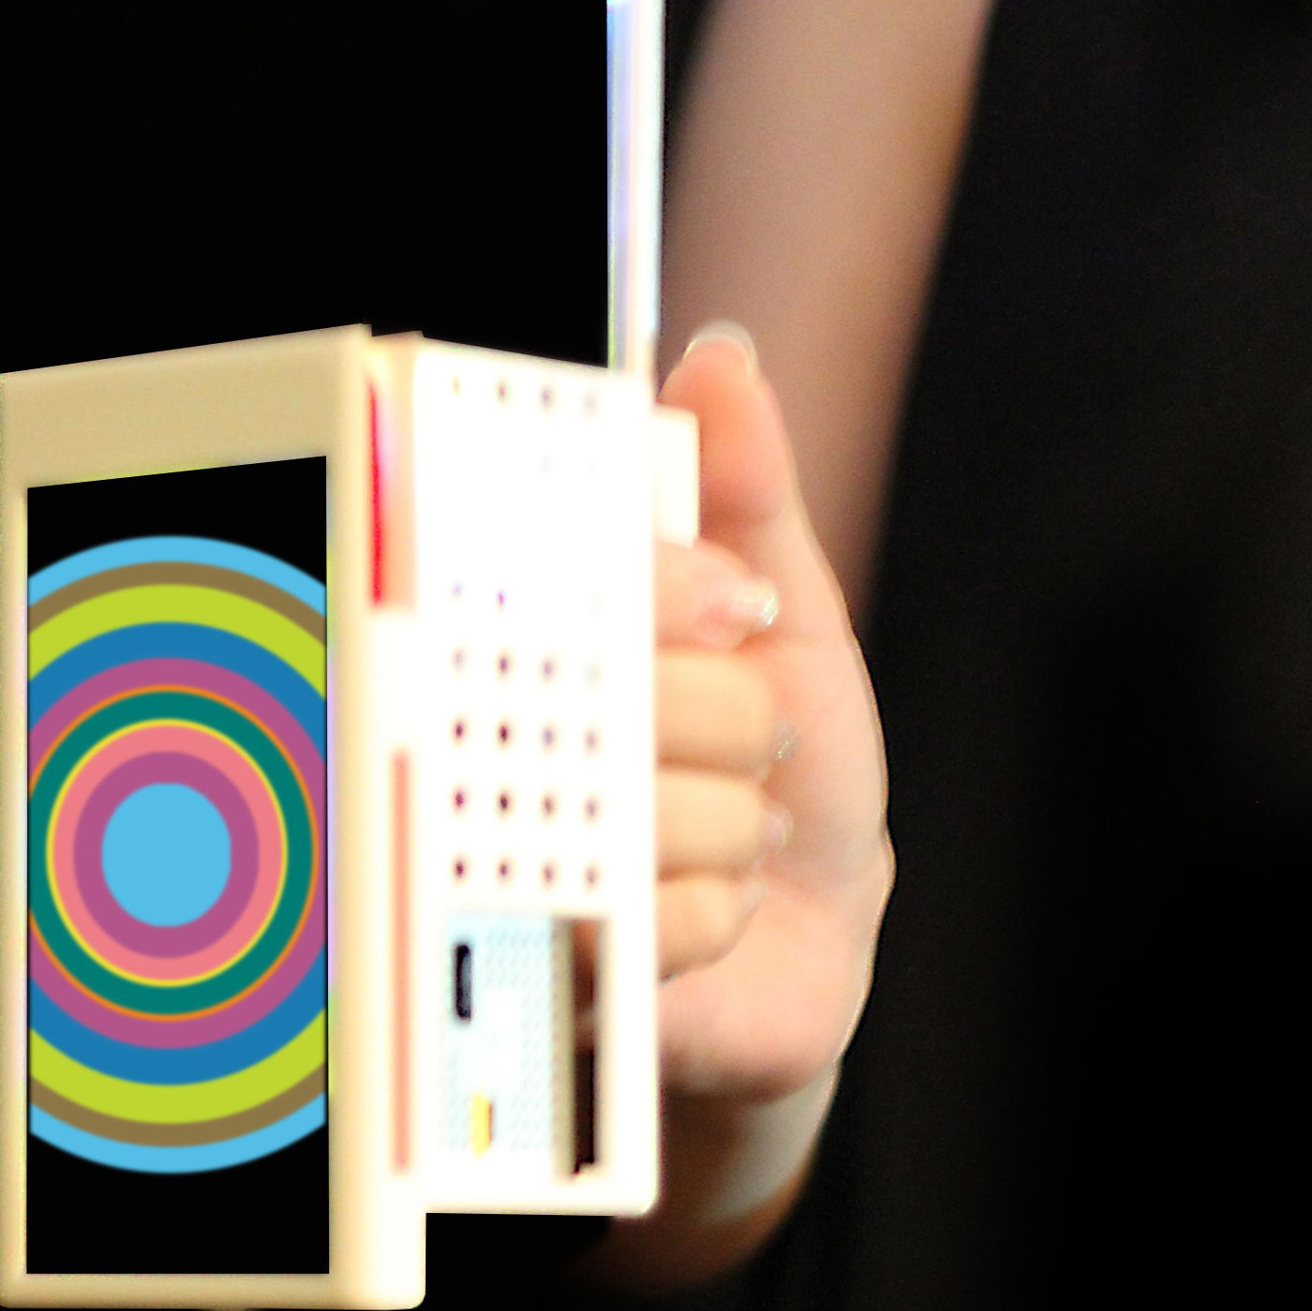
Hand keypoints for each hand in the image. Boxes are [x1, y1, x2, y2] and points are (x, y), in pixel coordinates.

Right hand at [584, 328, 892, 1109]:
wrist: (805, 936)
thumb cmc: (788, 765)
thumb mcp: (792, 619)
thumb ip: (749, 489)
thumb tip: (716, 357)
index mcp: (552, 633)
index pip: (571, 571)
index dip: (676, 588)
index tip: (744, 612)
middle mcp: (507, 729)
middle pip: (619, 689)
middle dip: (731, 717)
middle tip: (752, 737)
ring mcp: (508, 844)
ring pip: (643, 807)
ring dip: (731, 828)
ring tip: (727, 832)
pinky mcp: (533, 953)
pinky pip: (646, 915)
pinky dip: (713, 910)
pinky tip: (705, 901)